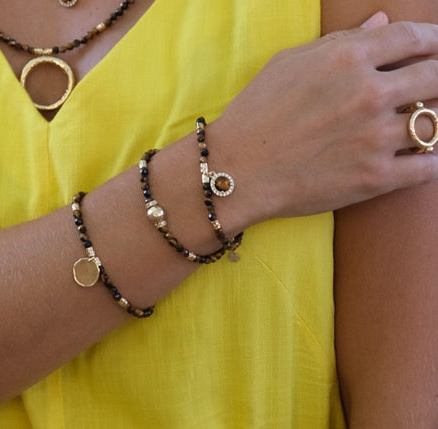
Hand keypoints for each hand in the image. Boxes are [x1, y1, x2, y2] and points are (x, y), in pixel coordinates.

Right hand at [212, 16, 437, 224]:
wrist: (236, 171)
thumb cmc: (254, 115)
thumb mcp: (288, 64)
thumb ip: (340, 41)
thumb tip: (382, 23)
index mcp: (348, 58)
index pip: (415, 37)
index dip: (435, 39)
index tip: (437, 48)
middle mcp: (369, 93)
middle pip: (437, 76)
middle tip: (430, 88)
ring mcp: (374, 138)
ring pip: (435, 124)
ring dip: (430, 123)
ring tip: (415, 128)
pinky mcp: (373, 178)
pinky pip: (428, 168)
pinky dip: (429, 162)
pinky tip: (416, 159)